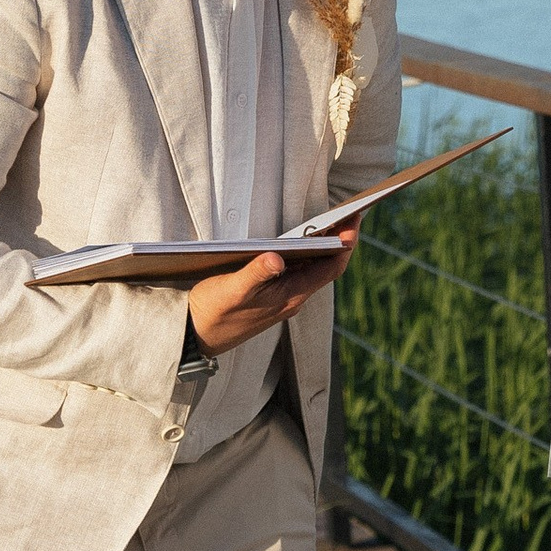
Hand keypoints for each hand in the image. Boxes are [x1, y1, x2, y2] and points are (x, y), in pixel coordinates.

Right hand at [188, 231, 354, 353]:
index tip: (355, 218)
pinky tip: (299, 241)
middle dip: (339, 240)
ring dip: (322, 247)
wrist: (195, 339)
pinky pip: (298, 273)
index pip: (332, 267)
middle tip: (348, 212)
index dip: (347, 242)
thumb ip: (255, 274)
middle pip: (327, 266)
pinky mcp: (273, 298)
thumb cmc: (212, 313)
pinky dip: (304, 255)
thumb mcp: (231, 289)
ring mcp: (284, 299)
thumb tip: (276, 258)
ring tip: (331, 220)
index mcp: (291, 296)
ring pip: (313, 270)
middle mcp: (293, 299)